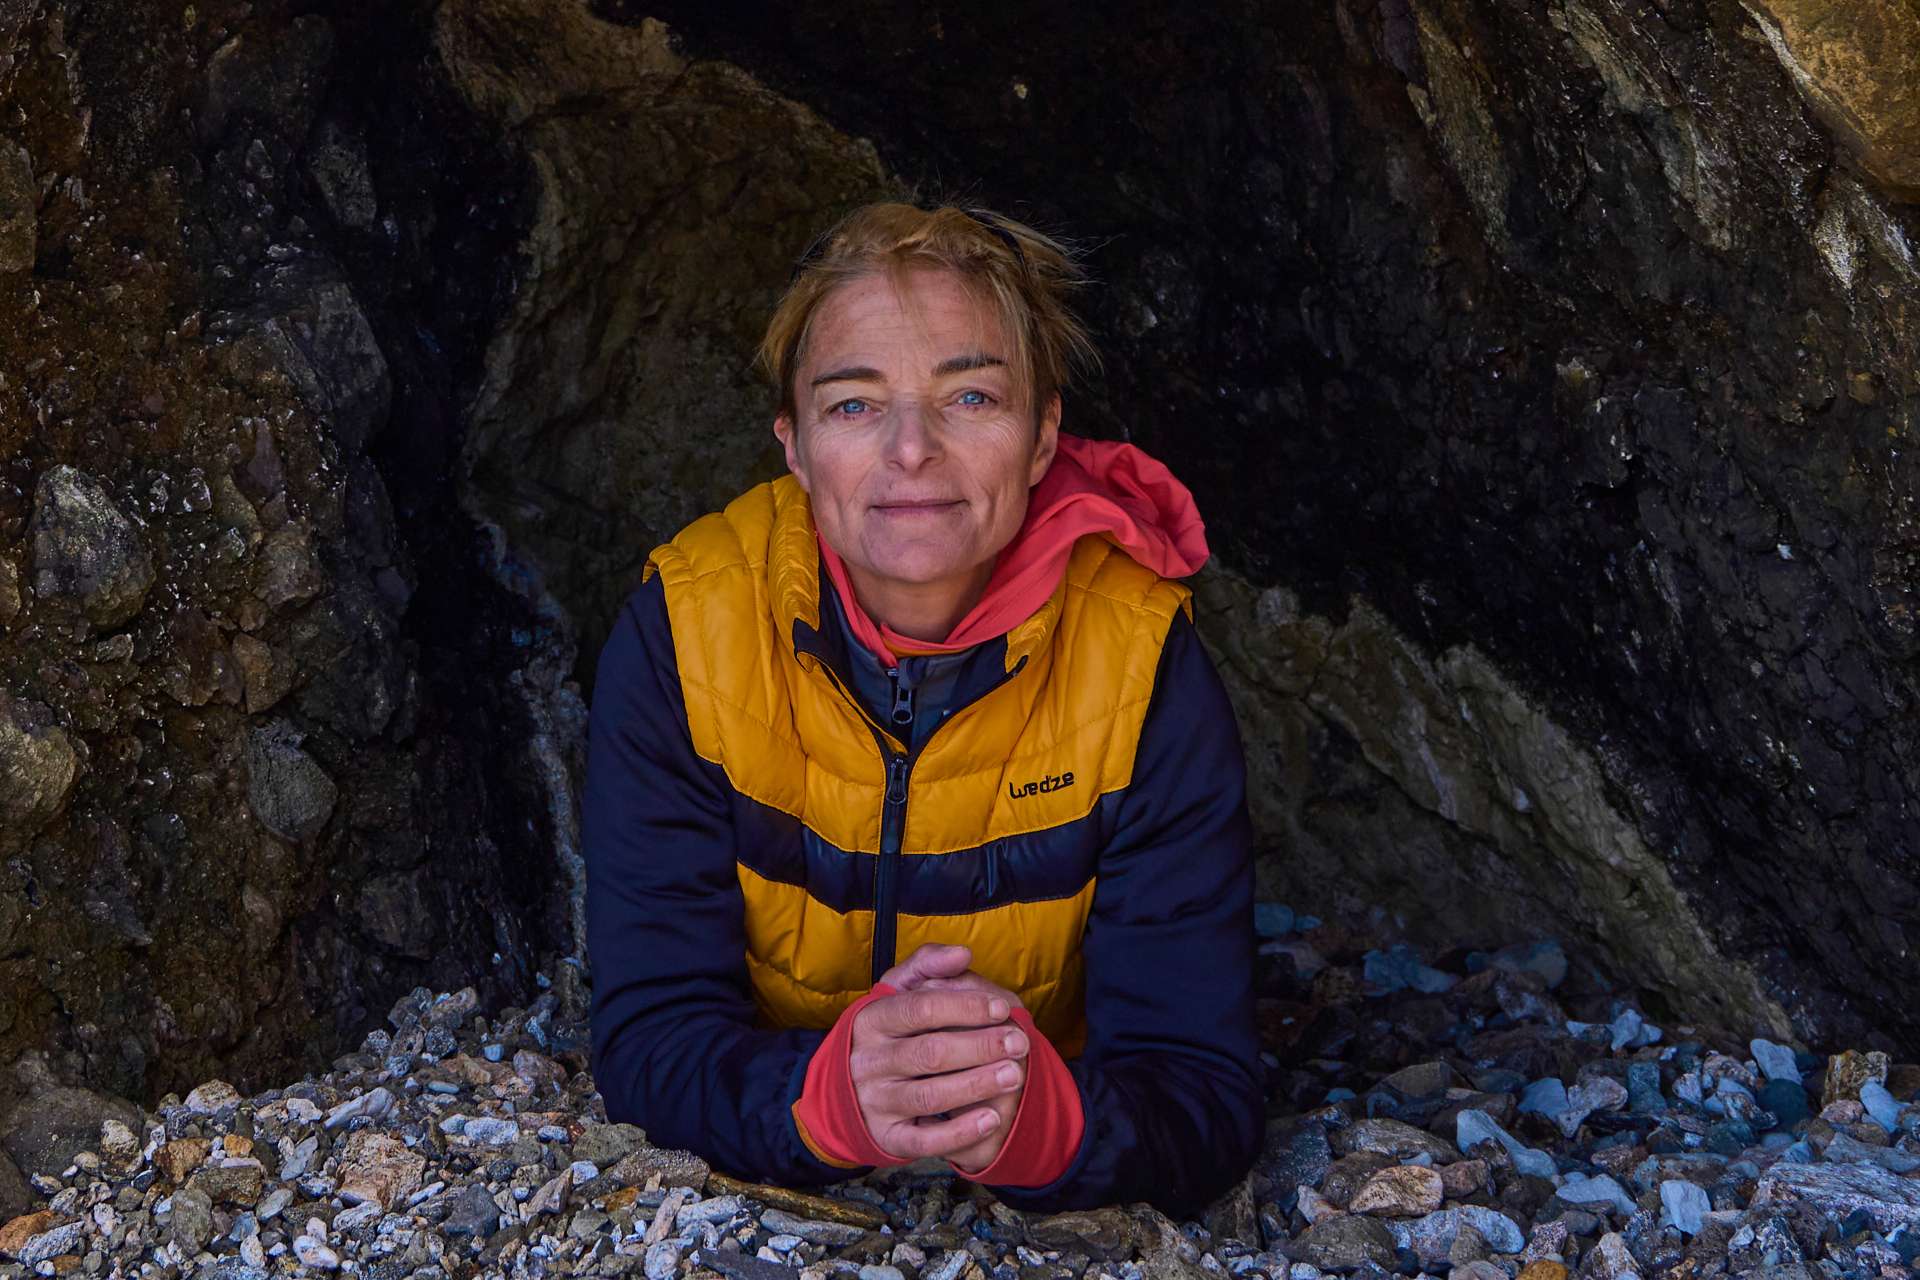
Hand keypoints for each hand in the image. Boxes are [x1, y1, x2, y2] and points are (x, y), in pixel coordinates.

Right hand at [850, 944, 1028, 1161]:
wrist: (849, 1088)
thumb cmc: (889, 1031)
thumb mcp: (898, 991)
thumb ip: (928, 965)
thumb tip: (962, 954)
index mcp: (871, 1020)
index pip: (920, 1009)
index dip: (965, 1007)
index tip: (1003, 1007)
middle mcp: (868, 1062)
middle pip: (929, 1053)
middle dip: (980, 1047)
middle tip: (1020, 1042)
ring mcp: (875, 1102)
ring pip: (928, 1096)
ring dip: (976, 1085)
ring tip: (1014, 1075)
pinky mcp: (888, 1137)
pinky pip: (924, 1140)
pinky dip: (959, 1132)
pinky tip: (992, 1119)